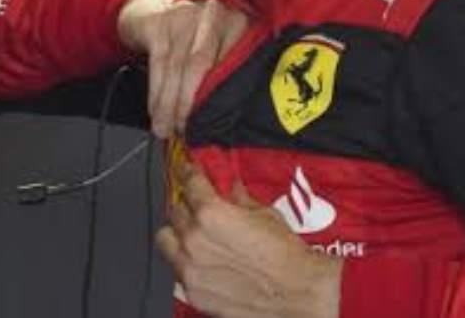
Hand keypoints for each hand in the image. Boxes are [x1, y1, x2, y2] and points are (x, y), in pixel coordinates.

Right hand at [116, 0, 248, 137]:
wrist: (154, 9)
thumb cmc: (193, 39)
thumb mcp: (218, 47)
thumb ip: (227, 74)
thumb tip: (227, 122)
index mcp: (237, 24)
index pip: (233, 62)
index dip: (221, 97)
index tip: (214, 126)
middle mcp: (213, 15)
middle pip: (202, 63)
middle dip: (191, 102)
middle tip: (185, 131)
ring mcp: (184, 15)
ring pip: (176, 66)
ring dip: (169, 103)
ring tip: (165, 129)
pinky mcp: (159, 22)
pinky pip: (157, 62)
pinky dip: (155, 91)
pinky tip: (154, 111)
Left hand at [156, 163, 341, 317]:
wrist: (298, 293)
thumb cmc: (287, 257)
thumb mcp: (265, 215)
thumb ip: (240, 199)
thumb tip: (232, 190)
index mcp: (211, 214)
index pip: (188, 182)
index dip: (188, 173)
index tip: (187, 171)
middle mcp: (195, 240)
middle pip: (174, 211)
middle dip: (186, 207)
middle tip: (198, 209)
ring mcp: (191, 269)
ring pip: (166, 241)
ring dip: (177, 235)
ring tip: (194, 236)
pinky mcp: (194, 293)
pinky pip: (178, 270)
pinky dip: (187, 263)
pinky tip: (205, 263)